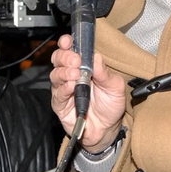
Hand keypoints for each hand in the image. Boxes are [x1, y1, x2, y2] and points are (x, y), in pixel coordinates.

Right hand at [49, 34, 128, 150]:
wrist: (107, 130)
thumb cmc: (110, 106)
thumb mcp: (115, 87)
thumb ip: (105, 73)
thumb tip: (96, 57)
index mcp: (84, 66)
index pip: (71, 49)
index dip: (67, 43)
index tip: (69, 40)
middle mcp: (71, 75)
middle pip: (59, 59)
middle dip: (65, 56)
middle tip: (75, 60)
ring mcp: (64, 89)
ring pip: (55, 74)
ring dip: (64, 72)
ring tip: (75, 74)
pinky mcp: (60, 104)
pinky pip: (58, 94)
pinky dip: (64, 88)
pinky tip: (71, 86)